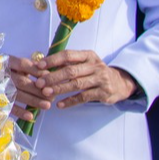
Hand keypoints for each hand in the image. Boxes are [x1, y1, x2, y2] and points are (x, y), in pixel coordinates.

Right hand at [7, 54, 51, 115]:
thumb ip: (30, 67)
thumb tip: (47, 73)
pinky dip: (19, 112)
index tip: (48, 78)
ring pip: (17, 94)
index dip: (36, 71)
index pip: (23, 64)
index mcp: (7, 62)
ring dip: (33, 100)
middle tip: (52, 96)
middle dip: (38, 90)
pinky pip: (8, 106)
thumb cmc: (6, 71)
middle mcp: (1, 74)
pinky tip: (30, 116)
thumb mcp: (16, 65)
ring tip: (47, 106)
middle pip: (22, 82)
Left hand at [22, 50, 138, 109]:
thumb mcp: (85, 63)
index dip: (53, 60)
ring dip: (60, 89)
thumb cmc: (95, 72)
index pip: (68, 55)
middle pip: (71, 71)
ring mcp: (101, 79)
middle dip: (53, 77)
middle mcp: (95, 66)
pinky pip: (84, 97)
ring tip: (46, 93)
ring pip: (77, 84)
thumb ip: (68, 63)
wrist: (119, 83)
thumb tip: (42, 65)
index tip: (39, 66)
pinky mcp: (103, 93)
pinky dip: (71, 101)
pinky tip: (60, 104)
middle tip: (39, 83)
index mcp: (88, 55)